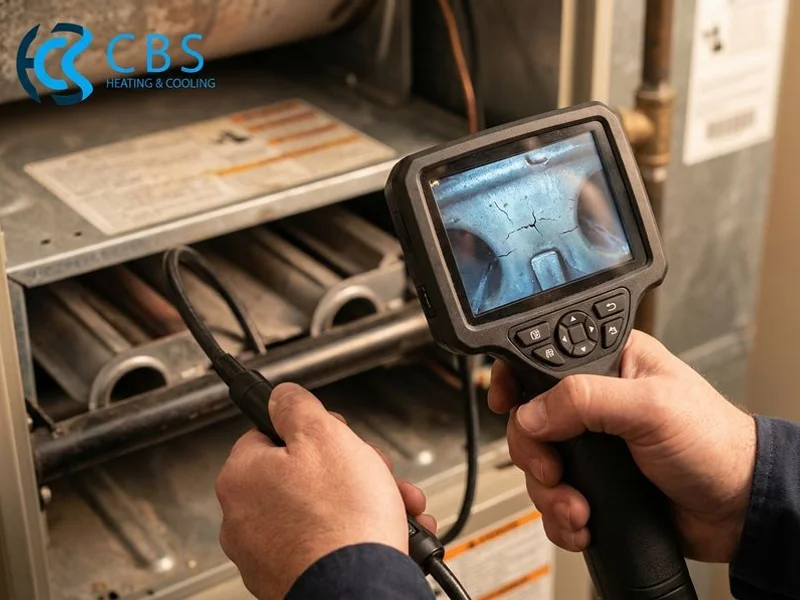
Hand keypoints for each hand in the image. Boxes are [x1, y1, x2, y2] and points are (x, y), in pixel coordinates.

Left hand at [216, 382, 435, 599]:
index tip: (337, 438)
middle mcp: (244, 518)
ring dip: (363, 500)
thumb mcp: (325, 435)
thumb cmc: (341, 522)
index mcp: (242, 476)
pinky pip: (326, 543)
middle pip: (301, 473)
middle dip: (350, 468)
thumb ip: (297, 406)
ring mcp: (266, 553)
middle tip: (376, 473)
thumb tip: (281, 395)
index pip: (270, 433)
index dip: (315, 432)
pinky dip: (355, 534)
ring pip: (320, 509)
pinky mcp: (291, 578)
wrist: (360, 591)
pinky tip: (388, 533)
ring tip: (396, 506)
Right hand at [489, 330, 755, 562]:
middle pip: (530, 422)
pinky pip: (553, 500)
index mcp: (607, 365)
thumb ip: (585, 400)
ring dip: (550, 494)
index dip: (516, 382)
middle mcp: (594, 404)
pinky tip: (583, 522)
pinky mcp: (594, 485)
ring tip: (578, 507)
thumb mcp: (651, 407)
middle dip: (534, 454)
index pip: (541, 362)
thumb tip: (531, 413)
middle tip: (553, 470)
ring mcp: (592, 447)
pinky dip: (561, 517)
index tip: (507, 405)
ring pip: (536, 466)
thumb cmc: (714, 443)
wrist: (737, 510)